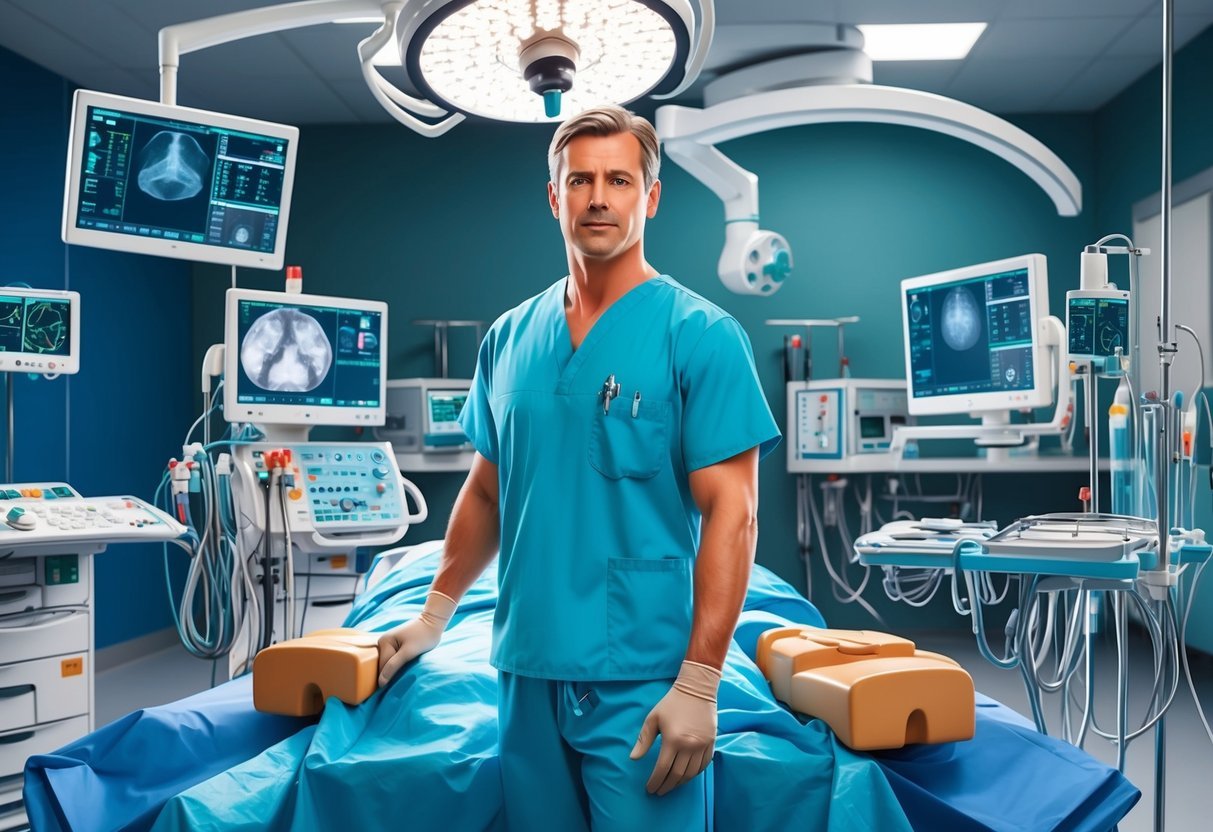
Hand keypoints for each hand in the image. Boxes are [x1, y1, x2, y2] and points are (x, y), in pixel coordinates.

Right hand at [376, 591, 457, 685]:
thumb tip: (380, 683)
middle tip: (402, 680)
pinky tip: (403, 668)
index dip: (388, 678)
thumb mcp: (409, 652)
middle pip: (384, 664)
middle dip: (391, 673)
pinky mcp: (394, 644)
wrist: (433, 623)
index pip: (383, 666)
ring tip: (403, 674)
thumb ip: (394, 666)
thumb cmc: (424, 637)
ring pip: (388, 663)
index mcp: (384, 641)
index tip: (394, 688)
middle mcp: (382, 641)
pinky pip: (393, 658)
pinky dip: (397, 664)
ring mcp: (388, 642)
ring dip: (394, 670)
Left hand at [629, 661, 721, 795]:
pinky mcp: (711, 743)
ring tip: (670, 785)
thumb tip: (633, 759)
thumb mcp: (653, 718)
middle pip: (677, 775)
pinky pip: (703, 765)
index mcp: (673, 739)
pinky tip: (686, 776)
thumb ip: (644, 740)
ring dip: (680, 783)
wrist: (697, 689)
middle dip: (666, 786)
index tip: (649, 788)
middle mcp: (689, 745)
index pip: (662, 769)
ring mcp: (703, 745)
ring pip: (691, 773)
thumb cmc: (671, 703)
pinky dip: (694, 774)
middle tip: (659, 791)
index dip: (655, 781)